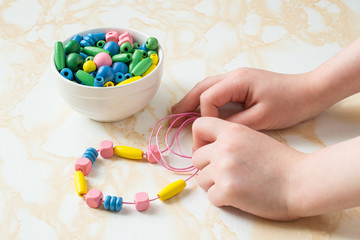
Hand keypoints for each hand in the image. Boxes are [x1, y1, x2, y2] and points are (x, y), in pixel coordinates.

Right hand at [172, 68, 326, 129]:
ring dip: (193, 99)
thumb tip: (216, 130)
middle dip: (187, 102)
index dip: (205, 115)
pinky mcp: (243, 84)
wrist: (310, 91)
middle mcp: (234, 76)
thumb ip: (235, 125)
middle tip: (172, 115)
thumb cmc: (289, 104)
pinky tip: (202, 109)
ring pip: (208, 87)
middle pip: (202, 87)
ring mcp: (238, 78)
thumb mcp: (262, 118)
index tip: (211, 132)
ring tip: (180, 111)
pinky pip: (218, 90)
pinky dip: (206, 100)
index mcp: (237, 81)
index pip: (209, 97)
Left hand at [191, 117, 304, 220]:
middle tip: (226, 174)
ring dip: (214, 184)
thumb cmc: (282, 162)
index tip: (207, 151)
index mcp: (232, 131)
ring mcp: (224, 168)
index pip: (199, 125)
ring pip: (201, 179)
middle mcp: (224, 147)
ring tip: (237, 185)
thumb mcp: (254, 138)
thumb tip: (209, 152)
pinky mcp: (227, 190)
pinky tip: (241, 196)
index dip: (199, 140)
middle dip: (207, 167)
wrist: (302, 181)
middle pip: (196, 158)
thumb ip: (230, 141)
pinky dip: (223, 199)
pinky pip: (211, 196)